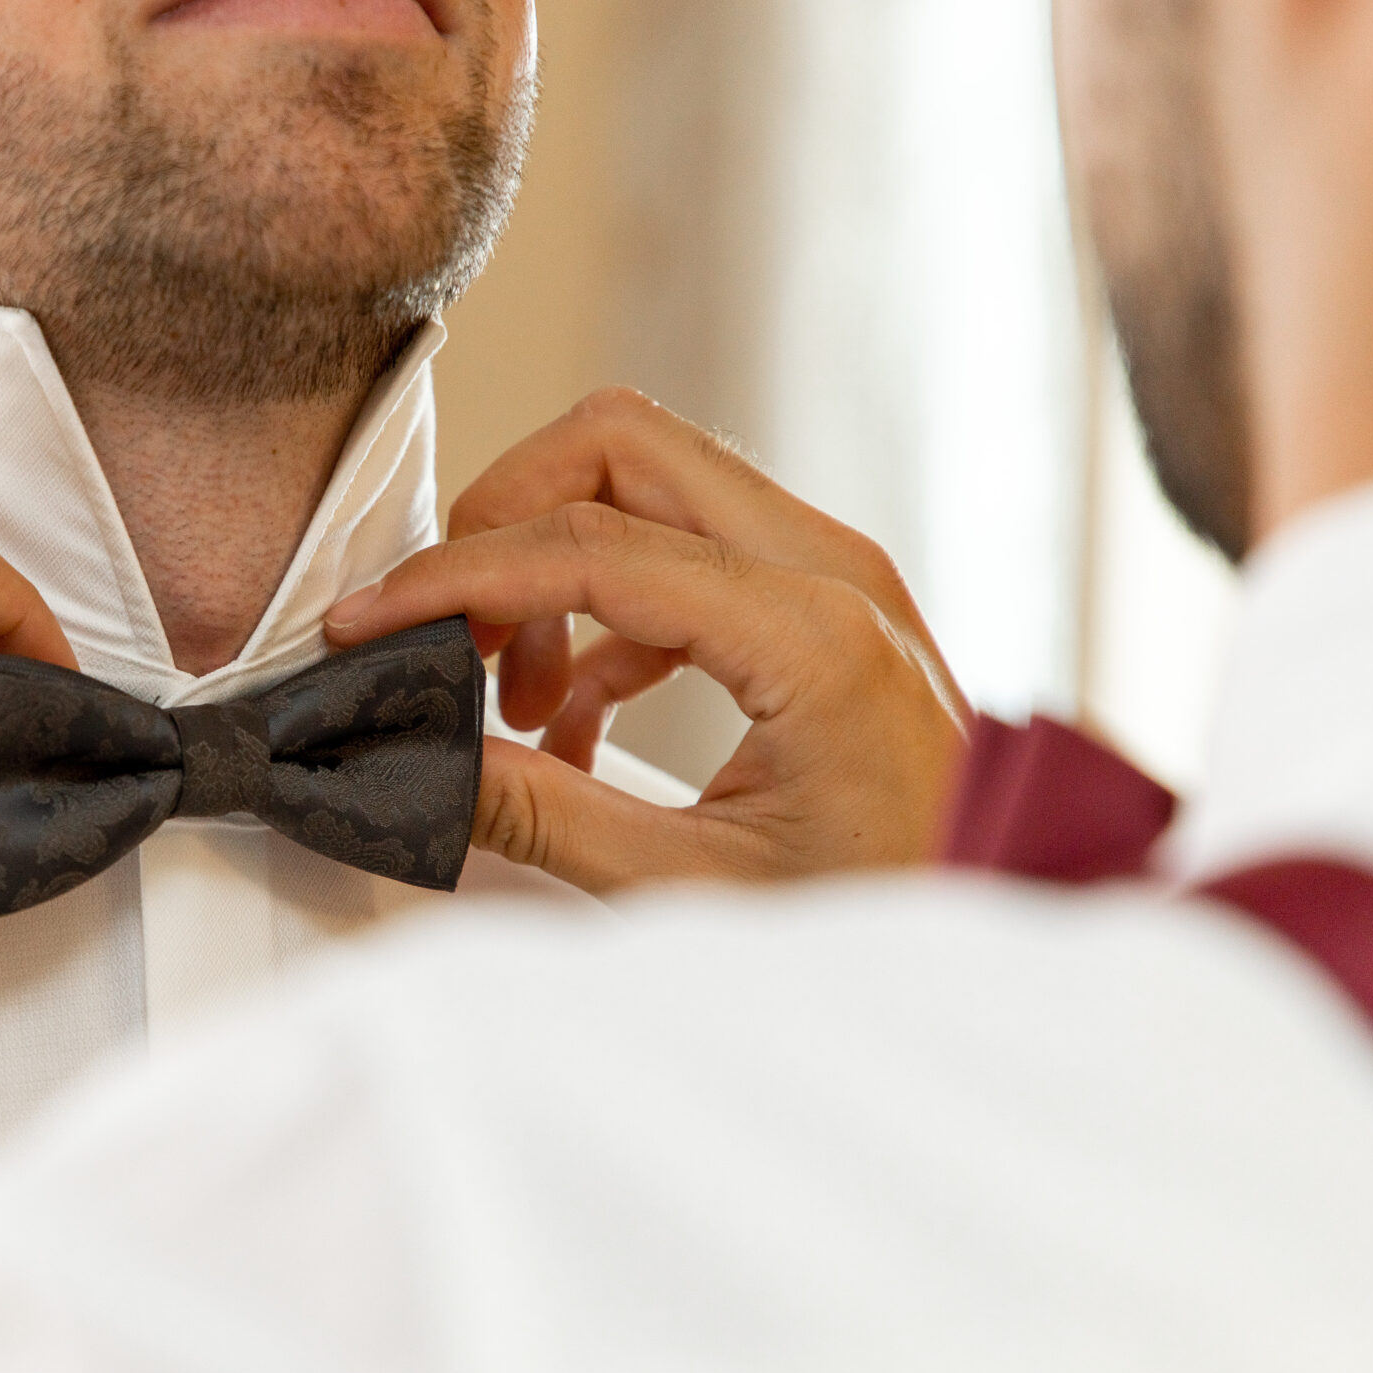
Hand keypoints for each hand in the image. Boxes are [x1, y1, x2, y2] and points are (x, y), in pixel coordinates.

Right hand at [325, 389, 966, 891]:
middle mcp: (832, 569)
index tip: (369, 623)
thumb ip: (542, 817)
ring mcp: (837, 573)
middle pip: (620, 444)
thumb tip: (417, 767)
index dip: (456, 575)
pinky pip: (688, 547)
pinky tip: (579, 724)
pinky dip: (608, 610)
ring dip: (555, 564)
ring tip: (519, 702)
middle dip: (504, 518)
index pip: (589, 544)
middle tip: (443, 630)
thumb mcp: (692, 888)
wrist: (1003, 928)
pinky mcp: (828, 601)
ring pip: (652, 478)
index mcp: (810, 634)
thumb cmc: (883, 920)